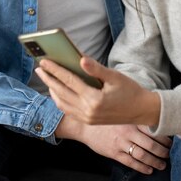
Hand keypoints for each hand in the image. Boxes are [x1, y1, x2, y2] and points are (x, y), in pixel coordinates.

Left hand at [36, 57, 160, 125]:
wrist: (141, 110)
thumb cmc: (130, 90)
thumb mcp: (115, 76)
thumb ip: (96, 69)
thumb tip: (81, 59)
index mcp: (94, 99)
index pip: (69, 81)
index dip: (55, 70)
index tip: (44, 61)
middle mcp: (88, 111)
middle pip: (62, 92)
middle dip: (49, 79)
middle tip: (39, 68)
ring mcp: (87, 118)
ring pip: (62, 103)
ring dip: (52, 90)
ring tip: (47, 78)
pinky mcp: (88, 121)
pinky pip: (68, 110)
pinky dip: (60, 100)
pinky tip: (58, 91)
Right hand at [56, 116, 170, 174]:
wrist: (86, 125)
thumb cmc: (107, 118)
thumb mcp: (121, 111)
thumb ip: (135, 113)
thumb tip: (153, 112)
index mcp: (131, 119)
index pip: (153, 129)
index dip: (165, 137)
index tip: (172, 141)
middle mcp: (128, 131)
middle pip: (151, 144)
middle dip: (163, 151)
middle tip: (169, 154)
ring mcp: (121, 143)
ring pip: (143, 155)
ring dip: (155, 161)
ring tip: (162, 165)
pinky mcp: (114, 153)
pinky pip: (131, 162)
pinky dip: (142, 167)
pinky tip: (149, 170)